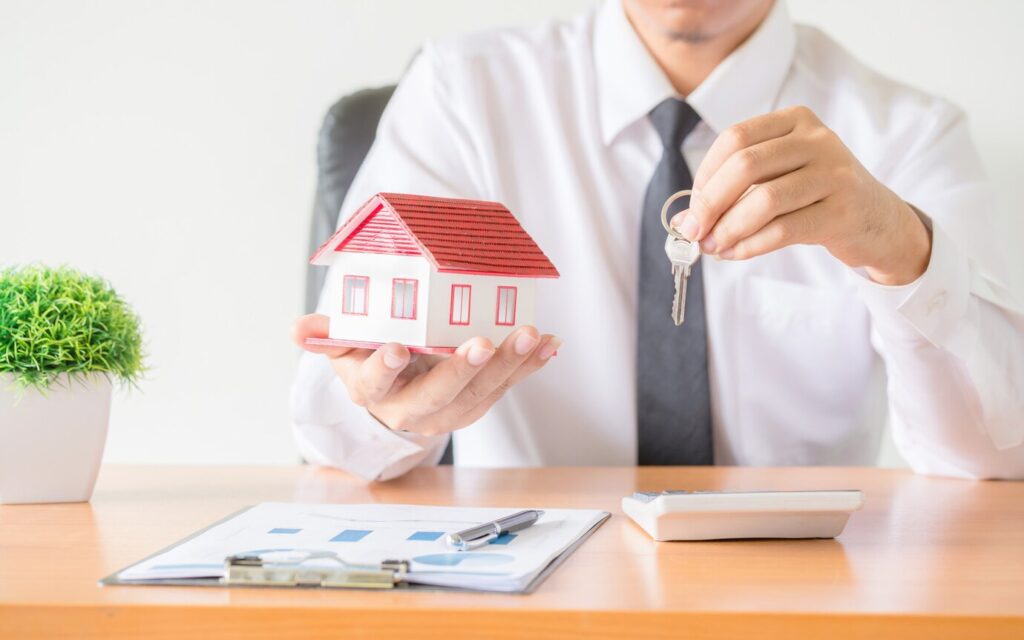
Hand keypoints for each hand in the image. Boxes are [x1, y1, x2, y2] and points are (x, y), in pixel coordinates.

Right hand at [292, 314, 559, 435]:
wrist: (395, 389)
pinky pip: (505, 388)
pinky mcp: (477, 403)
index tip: (397, 347)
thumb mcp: (343, 347)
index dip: (385, 367)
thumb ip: (327, 336)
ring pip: (479, 394)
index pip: (375, 383)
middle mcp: (411, 410)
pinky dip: (528, 366)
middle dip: (462, 371)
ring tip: (529, 336)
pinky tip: (548, 344)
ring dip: (507, 366)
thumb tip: (297, 330)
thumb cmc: (368, 357)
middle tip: (482, 343)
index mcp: (373, 392)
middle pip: (438, 396)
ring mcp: (448, 410)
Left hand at [672, 105, 931, 285]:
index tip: (693, 207)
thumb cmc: (815, 198)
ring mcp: (834, 173)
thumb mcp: (777, 181)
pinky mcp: (843, 210)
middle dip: (710, 204)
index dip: (705, 175)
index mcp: (795, 121)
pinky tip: (736, 253)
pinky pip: (783, 229)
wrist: (877, 221)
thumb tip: (683, 221)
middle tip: (694, 232)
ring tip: (713, 247)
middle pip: (745, 166)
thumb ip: (733, 193)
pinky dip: (751, 245)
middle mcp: (817, 139)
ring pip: (764, 200)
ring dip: (729, 229)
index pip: (735, 139)